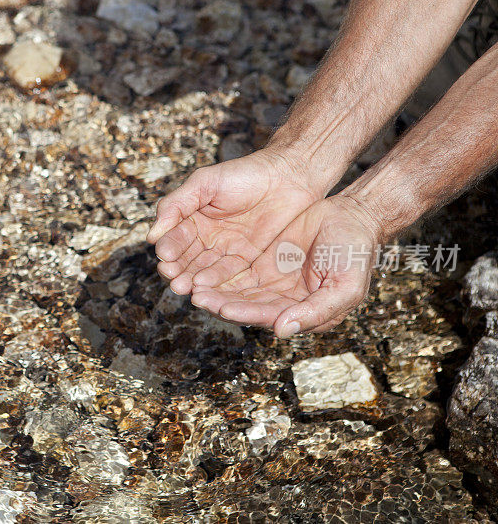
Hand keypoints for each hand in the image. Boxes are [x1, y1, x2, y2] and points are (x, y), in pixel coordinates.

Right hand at [147, 148, 321, 295]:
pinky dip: (216, 282)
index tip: (164, 256)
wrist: (287, 176)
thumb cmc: (244, 174)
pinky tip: (205, 287)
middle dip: (177, 270)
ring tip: (185, 288)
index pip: (174, 239)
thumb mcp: (204, 182)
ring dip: (193, 280)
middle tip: (173, 279)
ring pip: (204, 270)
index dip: (168, 248)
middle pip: (186, 260)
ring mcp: (225, 250)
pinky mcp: (246, 260)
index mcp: (191, 220)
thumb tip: (151, 235)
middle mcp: (205, 238)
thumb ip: (176, 205)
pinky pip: (229, 275)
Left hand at [191, 195, 381, 336]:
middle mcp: (283, 303)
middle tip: (196, 296)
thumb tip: (283, 331)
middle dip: (220, 303)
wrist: (355, 215)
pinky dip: (218, 271)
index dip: (244, 313)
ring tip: (190, 284)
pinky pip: (236, 270)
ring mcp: (272, 283)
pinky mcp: (262, 264)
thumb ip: (317, 311)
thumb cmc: (357, 253)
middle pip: (245, 306)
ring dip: (214, 289)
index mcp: (303, 314)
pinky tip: (199, 268)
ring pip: (236, 290)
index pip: (267, 317)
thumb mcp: (345, 285)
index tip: (221, 307)